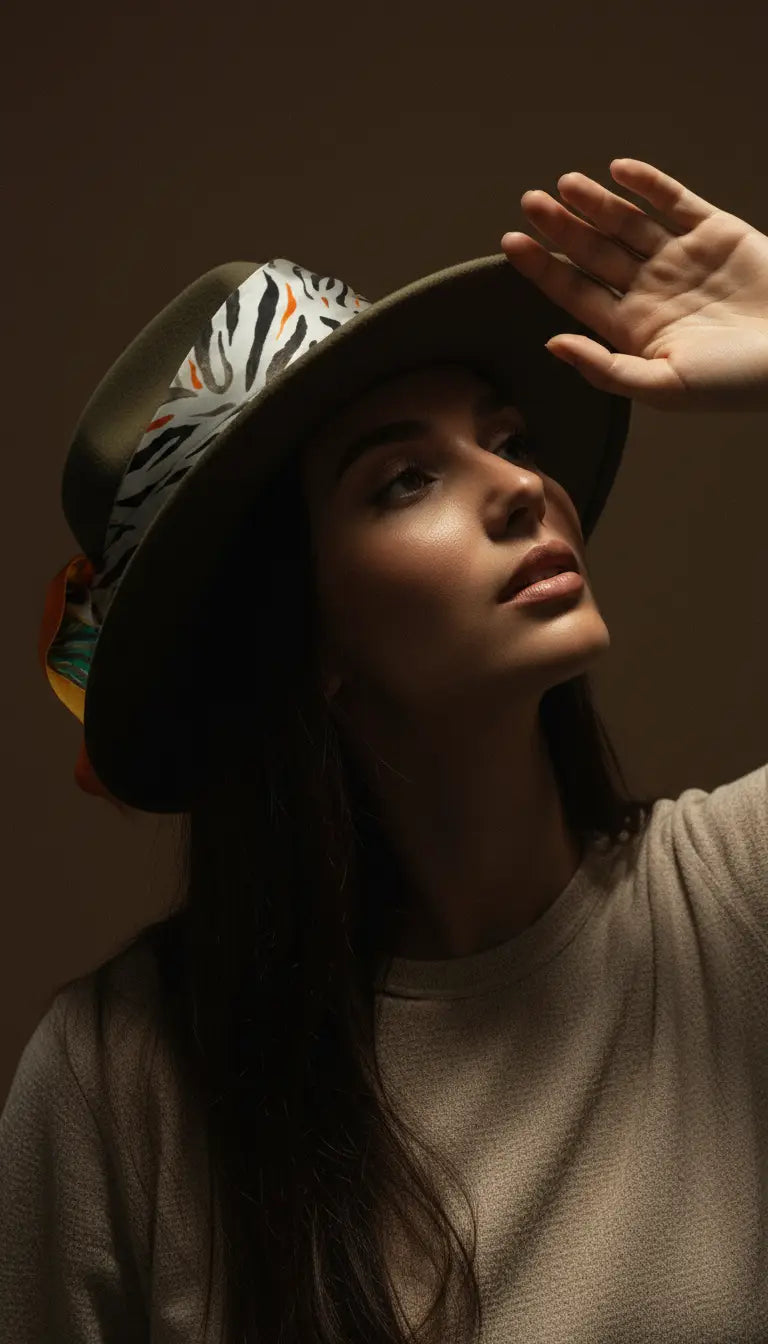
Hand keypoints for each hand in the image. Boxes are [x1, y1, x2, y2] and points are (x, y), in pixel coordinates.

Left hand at [500, 158, 767, 412]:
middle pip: (595, 252)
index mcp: (633, 329)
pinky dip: (647, 185)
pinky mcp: (716, 233)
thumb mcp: (663, 387)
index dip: (543, 268)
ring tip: (564, 184)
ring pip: (627, 223)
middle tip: (529, 202)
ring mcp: (682, 259)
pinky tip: (617, 171)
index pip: (576, 293)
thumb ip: (604, 368)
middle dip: (561, 228)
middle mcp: (652, 290)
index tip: (512, 243)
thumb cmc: (735, 382)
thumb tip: (552, 344)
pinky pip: (674, 202)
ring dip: (595, 203)